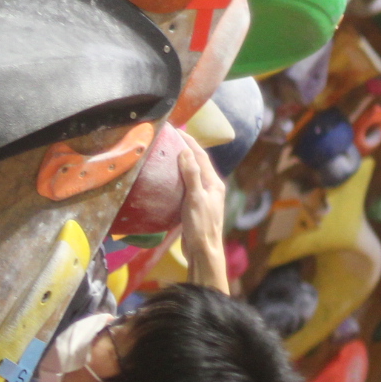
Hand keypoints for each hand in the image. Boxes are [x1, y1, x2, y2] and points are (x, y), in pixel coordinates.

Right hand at [176, 135, 230, 292]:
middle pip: (197, 162)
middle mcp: (211, 187)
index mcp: (214, 183)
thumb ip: (192, 175)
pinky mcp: (195, 206)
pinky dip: (177, 176)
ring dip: (181, 161)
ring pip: (192, 173)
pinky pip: (186, 184)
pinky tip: (167, 177)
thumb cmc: (201, 226)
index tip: (175, 130)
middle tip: (169, 137)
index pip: (200, 155)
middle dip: (185, 148)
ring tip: (167, 152)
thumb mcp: (195, 199)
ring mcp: (203, 197)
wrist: (203, 251)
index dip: (188, 141)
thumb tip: (185, 151)